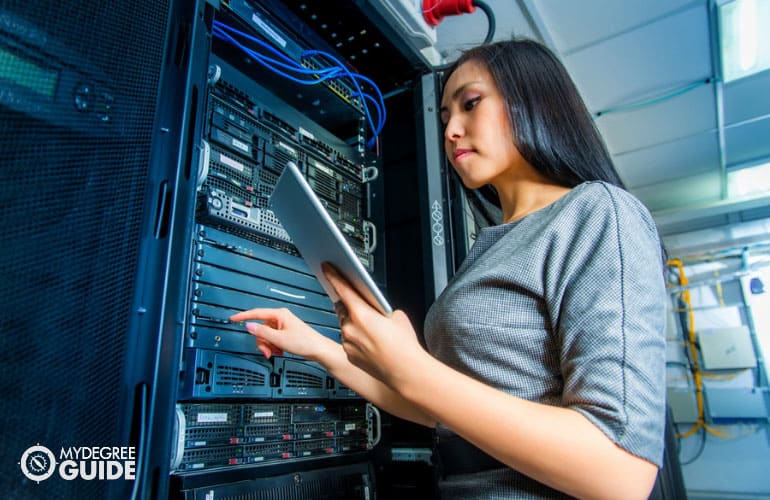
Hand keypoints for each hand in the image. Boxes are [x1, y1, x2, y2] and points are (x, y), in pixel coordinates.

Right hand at [229, 307, 331, 359]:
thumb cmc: (304, 342)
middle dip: (262, 342)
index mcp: (279, 314)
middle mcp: (280, 318)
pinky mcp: (285, 333)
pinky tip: (279, 351)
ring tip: (276, 352)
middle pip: (260, 328)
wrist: (318, 349)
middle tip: (267, 351)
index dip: (243, 316)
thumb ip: (262, 332)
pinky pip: (272, 338)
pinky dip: (273, 346)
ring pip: (265, 335)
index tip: (233, 318)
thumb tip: (249, 326)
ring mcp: (283, 325)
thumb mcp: (279, 339)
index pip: (256, 313)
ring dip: (268, 345)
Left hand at [322, 263, 428, 387]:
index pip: (342, 288)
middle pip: (341, 307)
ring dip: (352, 322)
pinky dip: (355, 337)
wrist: (405, 371)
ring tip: (370, 327)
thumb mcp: (397, 316)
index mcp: (361, 313)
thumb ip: (380, 308)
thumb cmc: (404, 345)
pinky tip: (370, 341)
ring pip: (344, 325)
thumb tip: (375, 307)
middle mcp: (350, 328)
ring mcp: (347, 342)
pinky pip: (348, 340)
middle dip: (348, 303)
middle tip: (358, 302)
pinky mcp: (349, 355)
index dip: (333, 276)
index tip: (327, 268)